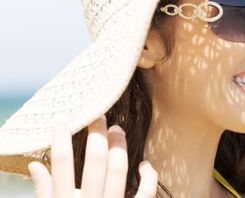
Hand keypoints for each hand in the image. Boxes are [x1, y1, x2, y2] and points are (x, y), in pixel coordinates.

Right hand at [27, 115, 157, 197]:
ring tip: (117, 130)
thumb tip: (34, 165)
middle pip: (95, 159)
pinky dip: (148, 175)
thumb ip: (44, 191)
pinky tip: (144, 165)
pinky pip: (146, 191)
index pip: (61, 164)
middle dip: (97, 133)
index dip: (60, 138)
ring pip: (119, 168)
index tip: (62, 120)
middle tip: (98, 117)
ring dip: (119, 146)